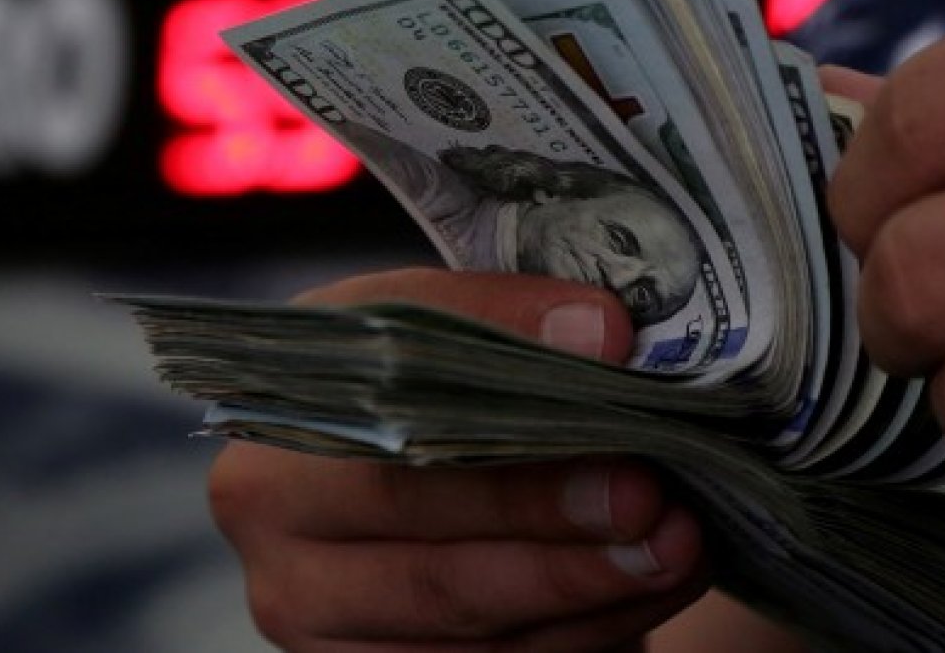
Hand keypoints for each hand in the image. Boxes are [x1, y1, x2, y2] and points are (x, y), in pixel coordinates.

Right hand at [208, 269, 709, 651]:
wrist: (429, 496)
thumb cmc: (437, 398)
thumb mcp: (450, 334)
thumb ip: (509, 323)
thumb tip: (599, 334)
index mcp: (276, 396)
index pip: (381, 388)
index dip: (496, 377)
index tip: (609, 360)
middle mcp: (266, 512)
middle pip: (408, 513)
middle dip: (544, 508)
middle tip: (649, 491)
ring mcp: (305, 609)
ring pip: (456, 610)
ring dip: (586, 580)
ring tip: (678, 541)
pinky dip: (587, 629)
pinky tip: (653, 584)